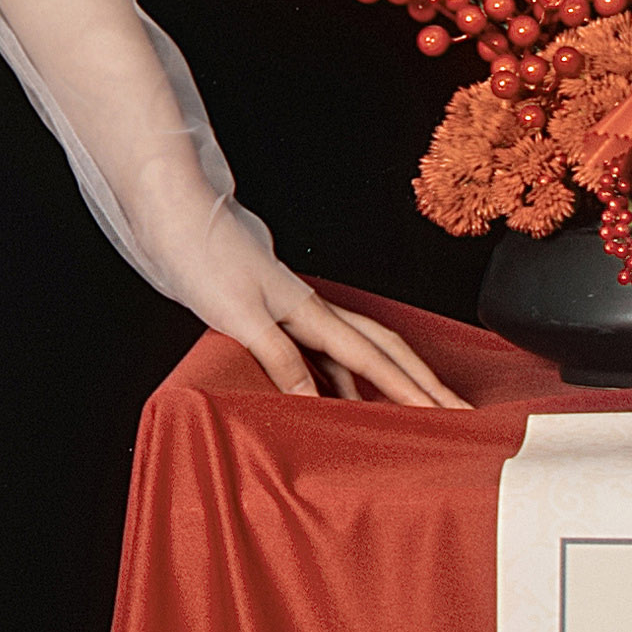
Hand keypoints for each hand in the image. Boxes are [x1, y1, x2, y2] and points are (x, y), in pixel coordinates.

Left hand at [184, 218, 454, 412]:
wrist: (175, 218)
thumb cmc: (204, 258)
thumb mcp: (242, 317)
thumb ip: (281, 359)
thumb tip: (316, 401)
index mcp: (310, 312)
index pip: (373, 358)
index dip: (410, 389)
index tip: (445, 413)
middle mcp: (311, 311)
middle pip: (383, 349)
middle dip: (421, 381)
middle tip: (455, 409)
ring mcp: (295, 313)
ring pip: (357, 352)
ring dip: (386, 381)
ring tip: (412, 412)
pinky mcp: (273, 316)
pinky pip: (322, 356)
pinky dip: (340, 380)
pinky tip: (338, 400)